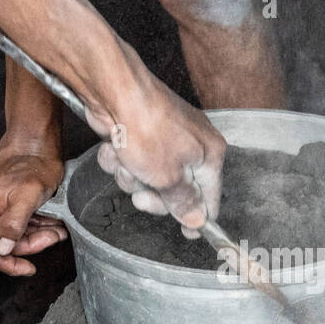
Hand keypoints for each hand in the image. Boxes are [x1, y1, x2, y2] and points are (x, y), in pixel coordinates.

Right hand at [0, 132, 67, 275]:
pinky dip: (25, 223)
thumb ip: (14, 225)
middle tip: (54, 235)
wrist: (32, 137)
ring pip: (4, 232)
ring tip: (55, 226)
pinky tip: (44, 217)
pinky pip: (4, 219)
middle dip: (29, 243)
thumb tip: (2, 249)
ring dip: (31, 233)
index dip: (11, 264)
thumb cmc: (34, 163)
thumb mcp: (30, 196)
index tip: (30, 268)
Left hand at [88, 79, 224, 239]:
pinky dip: (120, 158)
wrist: (114, 90)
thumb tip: (198, 219)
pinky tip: (113, 147)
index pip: (211, 196)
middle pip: (177, 190)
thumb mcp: (167, 177)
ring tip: (124, 162)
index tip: (188, 233)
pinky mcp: (141, 131)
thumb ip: (183, 202)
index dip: (197, 217)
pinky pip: (133, 159)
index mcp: (209, 154)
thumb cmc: (147, 129)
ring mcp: (165, 137)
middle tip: (140, 196)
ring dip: (131, 176)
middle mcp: (192, 144)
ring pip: (149, 176)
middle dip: (152, 195)